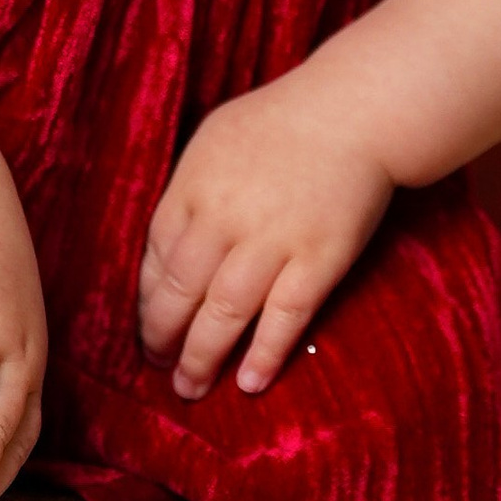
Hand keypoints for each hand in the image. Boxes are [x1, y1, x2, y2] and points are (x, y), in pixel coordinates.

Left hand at [135, 78, 395, 400]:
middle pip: (180, 292)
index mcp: (192, 187)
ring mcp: (273, 241)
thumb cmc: (279, 122)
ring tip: (190, 388)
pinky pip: (285, 317)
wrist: (353, 112)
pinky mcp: (318, 260)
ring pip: (224, 313)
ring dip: (202, 357)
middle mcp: (225, 218)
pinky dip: (264, 353)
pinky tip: (249, 383)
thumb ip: (188, 191)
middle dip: (162, 337)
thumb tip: (165, 245)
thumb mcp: (213, 141)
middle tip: (157, 367)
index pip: (156, 257)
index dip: (148, 300)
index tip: (147, 326)